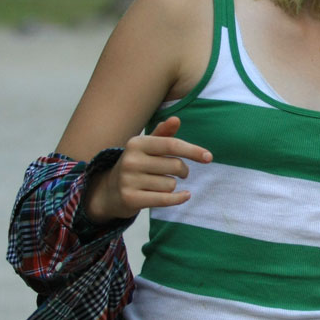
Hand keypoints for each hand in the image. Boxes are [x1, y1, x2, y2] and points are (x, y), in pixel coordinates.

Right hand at [86, 116, 211, 222]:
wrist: (110, 190)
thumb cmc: (137, 164)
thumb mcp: (147, 147)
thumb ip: (164, 134)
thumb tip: (176, 120)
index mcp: (137, 143)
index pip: (172, 144)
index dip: (193, 150)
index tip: (209, 157)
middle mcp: (131, 160)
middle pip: (175, 166)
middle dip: (183, 170)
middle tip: (179, 172)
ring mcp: (129, 180)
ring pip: (171, 184)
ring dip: (172, 185)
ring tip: (159, 184)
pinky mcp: (131, 199)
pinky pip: (165, 199)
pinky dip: (179, 198)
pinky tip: (185, 195)